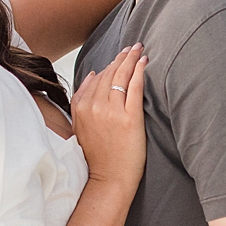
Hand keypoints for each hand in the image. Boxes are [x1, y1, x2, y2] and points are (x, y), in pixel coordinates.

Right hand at [70, 43, 146, 190]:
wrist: (108, 179)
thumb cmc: (98, 156)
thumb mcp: (81, 126)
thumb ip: (83, 101)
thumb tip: (94, 76)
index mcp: (80, 107)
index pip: (96, 78)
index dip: (109, 65)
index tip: (119, 56)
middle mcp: (94, 106)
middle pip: (109, 73)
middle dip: (121, 57)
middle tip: (132, 46)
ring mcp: (111, 111)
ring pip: (121, 76)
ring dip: (131, 59)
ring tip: (139, 49)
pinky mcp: (129, 118)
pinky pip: (134, 87)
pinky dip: (140, 71)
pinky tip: (145, 62)